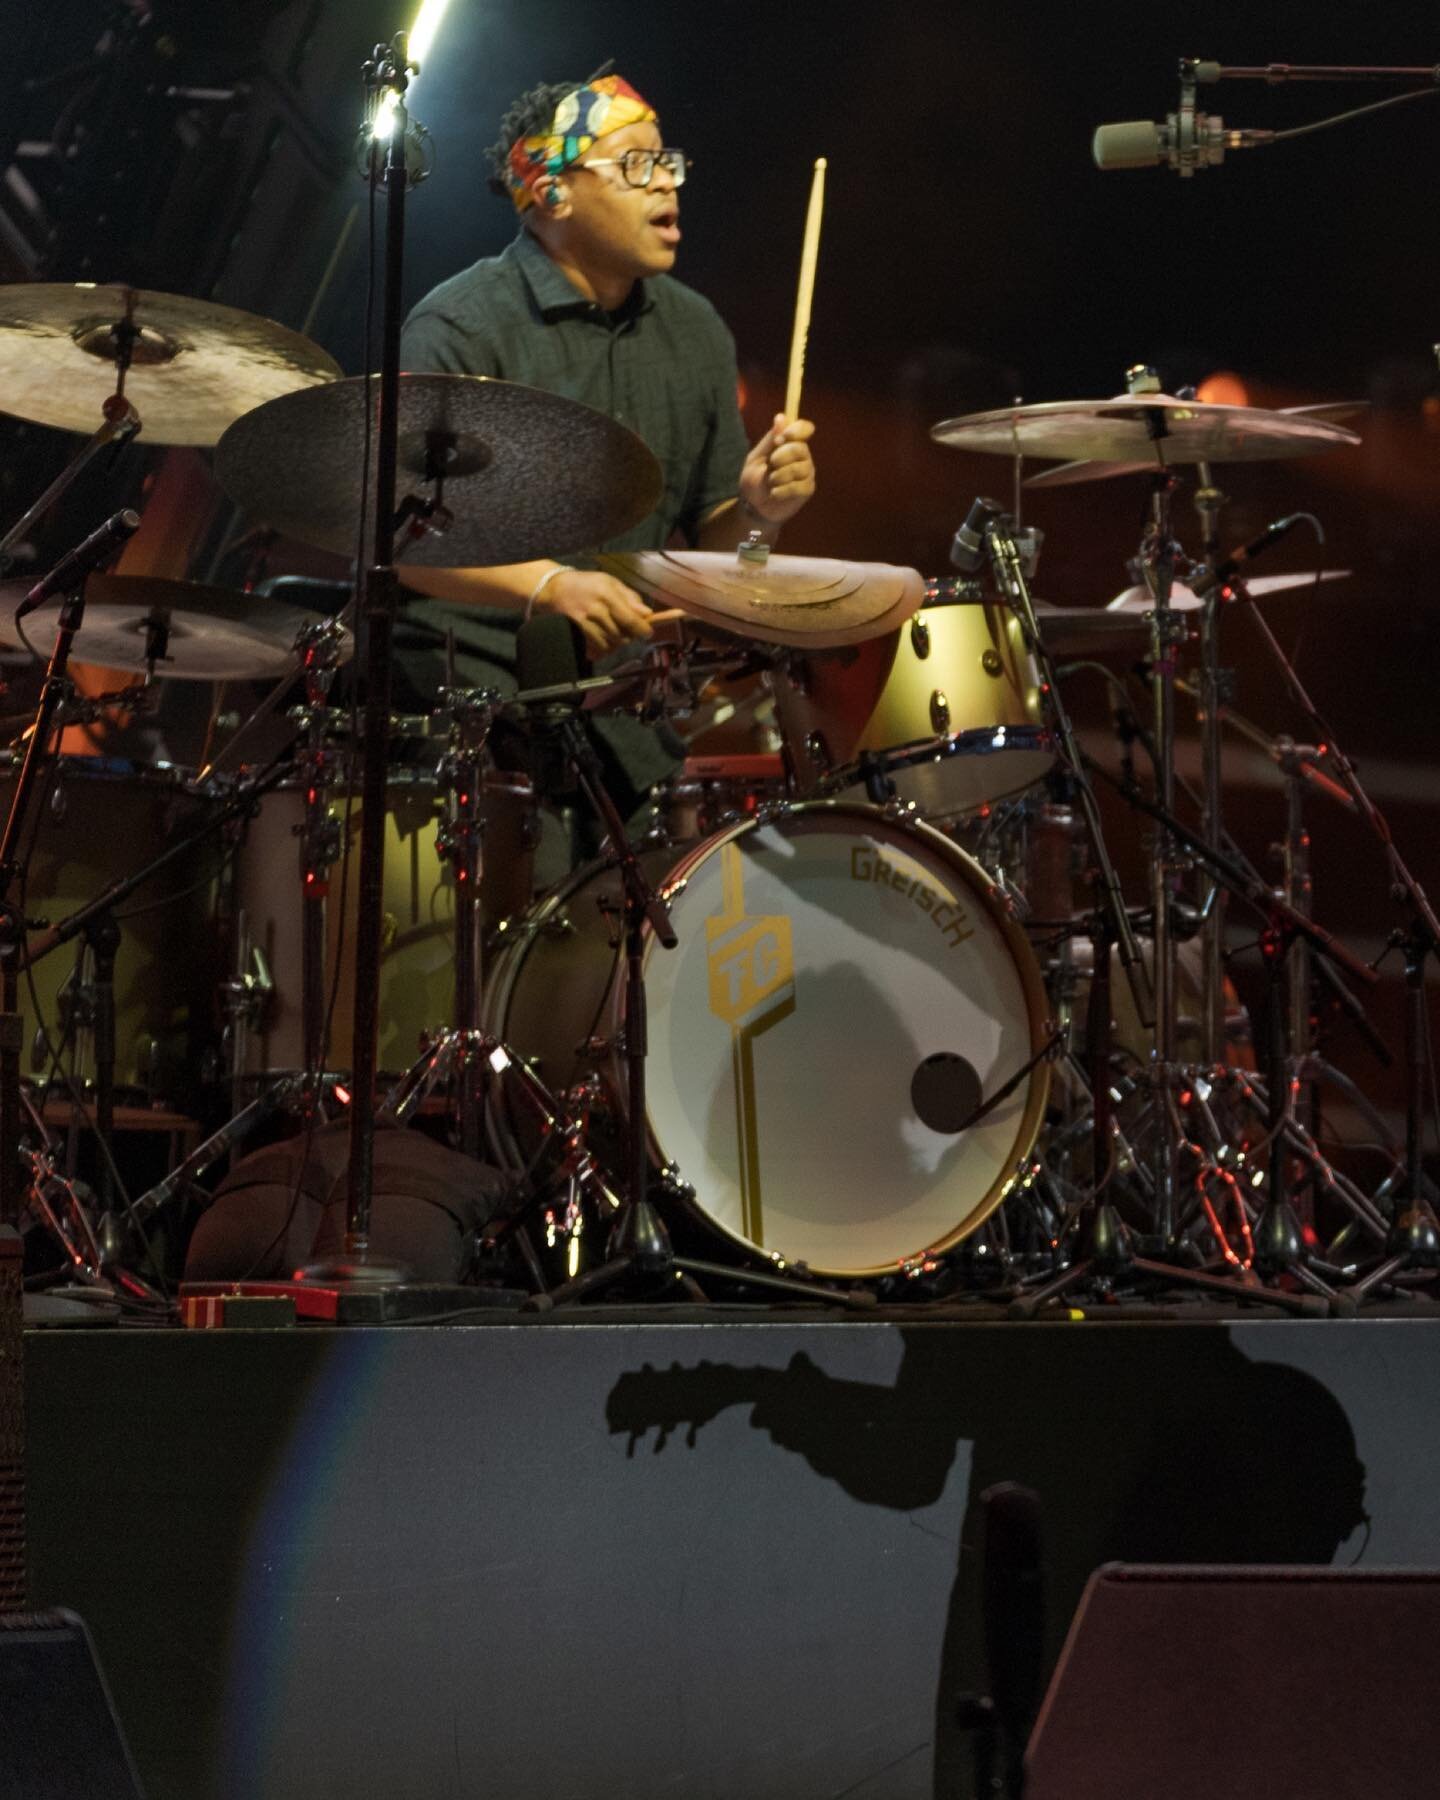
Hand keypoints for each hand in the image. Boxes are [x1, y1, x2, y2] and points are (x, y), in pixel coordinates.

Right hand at [534, 567, 658, 657]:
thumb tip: (647, 613)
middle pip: (622, 635)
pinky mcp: (579, 631)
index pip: (630, 619)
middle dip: (630, 636)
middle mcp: (597, 610)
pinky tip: (606, 637)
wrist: (556, 589)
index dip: (642, 630)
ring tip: (616, 632)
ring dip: (618, 641)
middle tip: (630, 630)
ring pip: (611, 643)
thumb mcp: (611, 582)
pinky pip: (599, 646)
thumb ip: (630, 597)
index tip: (647, 633)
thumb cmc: (588, 583)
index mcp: (608, 594)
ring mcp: (586, 622)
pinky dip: (606, 646)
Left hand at [737, 412, 816, 526]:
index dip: (797, 430)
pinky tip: (774, 493)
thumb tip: (781, 417)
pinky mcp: (807, 490)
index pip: (805, 428)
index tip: (782, 438)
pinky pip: (799, 486)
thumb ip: (770, 439)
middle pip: (801, 449)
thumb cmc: (755, 479)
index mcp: (791, 444)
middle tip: (770, 464)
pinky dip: (783, 490)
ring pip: (800, 468)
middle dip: (781, 456)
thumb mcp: (757, 456)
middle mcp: (803, 456)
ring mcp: (807, 474)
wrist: (753, 505)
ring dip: (779, 476)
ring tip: (770, 482)